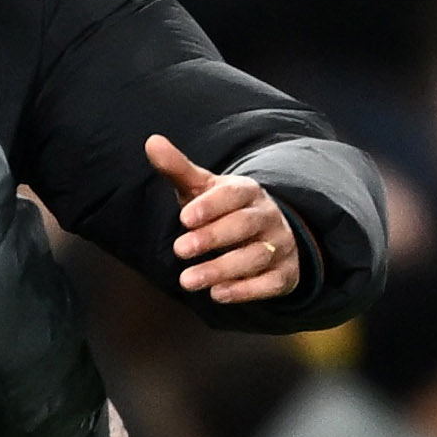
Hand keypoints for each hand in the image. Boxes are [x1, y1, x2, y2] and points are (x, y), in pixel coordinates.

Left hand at [146, 134, 300, 303]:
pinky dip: (245, 291)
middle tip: (179, 249)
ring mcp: (280, 246)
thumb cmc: (223, 209)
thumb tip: (151, 141)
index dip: (211, 206)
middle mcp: (268, 217)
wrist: (267, 234)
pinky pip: (270, 283)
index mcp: (247, 192)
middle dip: (212, 238)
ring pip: (255, 257)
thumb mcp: (202, 188)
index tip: (184, 218)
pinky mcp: (285, 274)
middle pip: (244, 226)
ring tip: (188, 280)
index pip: (234, 195)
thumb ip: (178, 168)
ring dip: (221, 269)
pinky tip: (217, 294)